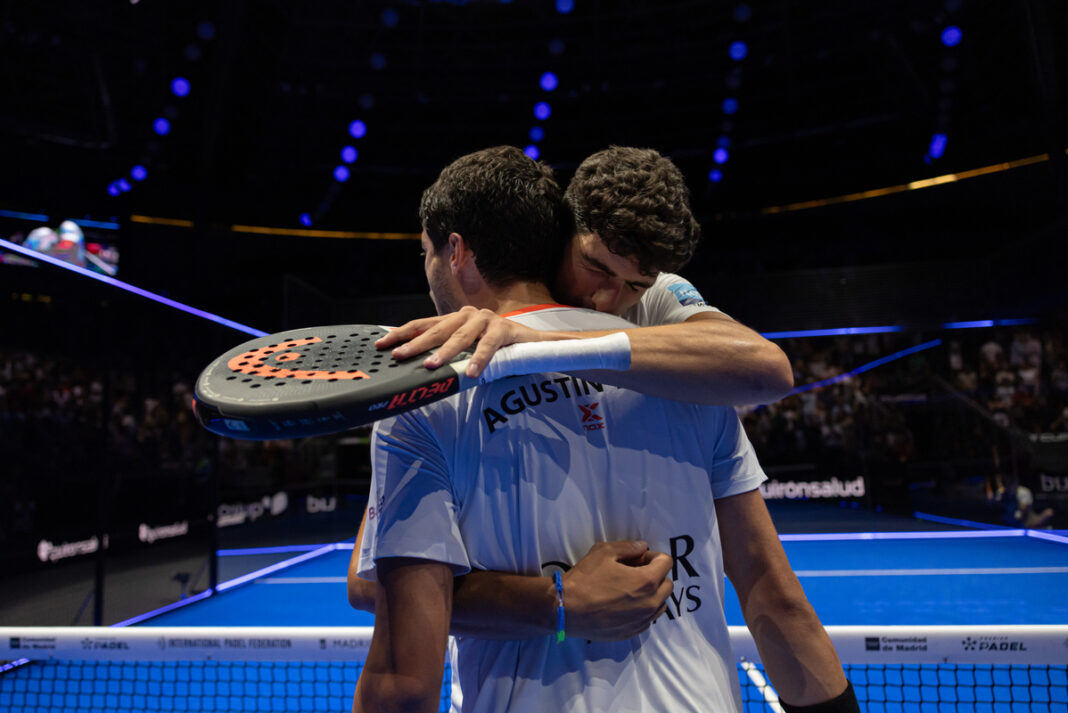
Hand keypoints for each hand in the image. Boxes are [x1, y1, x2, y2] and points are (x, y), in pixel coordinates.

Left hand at [376, 306, 541, 377]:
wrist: (530, 342)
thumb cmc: (493, 348)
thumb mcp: (466, 348)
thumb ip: (446, 351)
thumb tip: (416, 365)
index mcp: (455, 319)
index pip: (423, 325)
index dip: (402, 333)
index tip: (381, 344)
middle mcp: (467, 315)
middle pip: (437, 330)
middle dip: (416, 344)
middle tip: (400, 356)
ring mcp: (486, 319)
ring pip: (461, 337)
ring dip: (446, 352)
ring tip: (432, 366)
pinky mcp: (503, 329)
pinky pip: (488, 346)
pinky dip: (479, 359)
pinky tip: (472, 373)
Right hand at [561, 540, 673, 640]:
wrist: (566, 609)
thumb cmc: (585, 579)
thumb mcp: (604, 552)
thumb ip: (629, 547)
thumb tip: (643, 547)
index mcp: (647, 581)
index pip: (666, 563)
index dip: (653, 556)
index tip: (638, 558)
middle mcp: (650, 603)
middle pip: (667, 585)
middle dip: (656, 575)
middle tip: (636, 572)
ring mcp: (642, 621)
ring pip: (660, 605)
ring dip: (653, 594)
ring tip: (632, 590)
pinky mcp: (632, 633)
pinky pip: (648, 619)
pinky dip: (643, 610)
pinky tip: (624, 605)